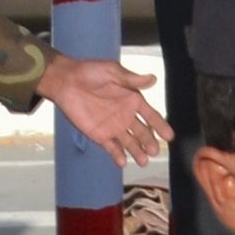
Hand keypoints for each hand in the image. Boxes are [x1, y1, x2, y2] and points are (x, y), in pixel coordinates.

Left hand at [37, 54, 165, 165]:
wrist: (66, 81)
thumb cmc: (90, 72)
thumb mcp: (113, 72)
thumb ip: (132, 79)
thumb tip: (153, 79)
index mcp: (133, 100)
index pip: (151, 116)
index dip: (160, 125)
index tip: (169, 136)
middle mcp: (126, 115)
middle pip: (142, 132)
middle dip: (149, 142)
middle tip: (154, 150)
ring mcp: (113, 126)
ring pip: (129, 142)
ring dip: (136, 151)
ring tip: (143, 161)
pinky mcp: (99, 134)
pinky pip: (111, 147)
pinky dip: (117, 154)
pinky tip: (122, 162)